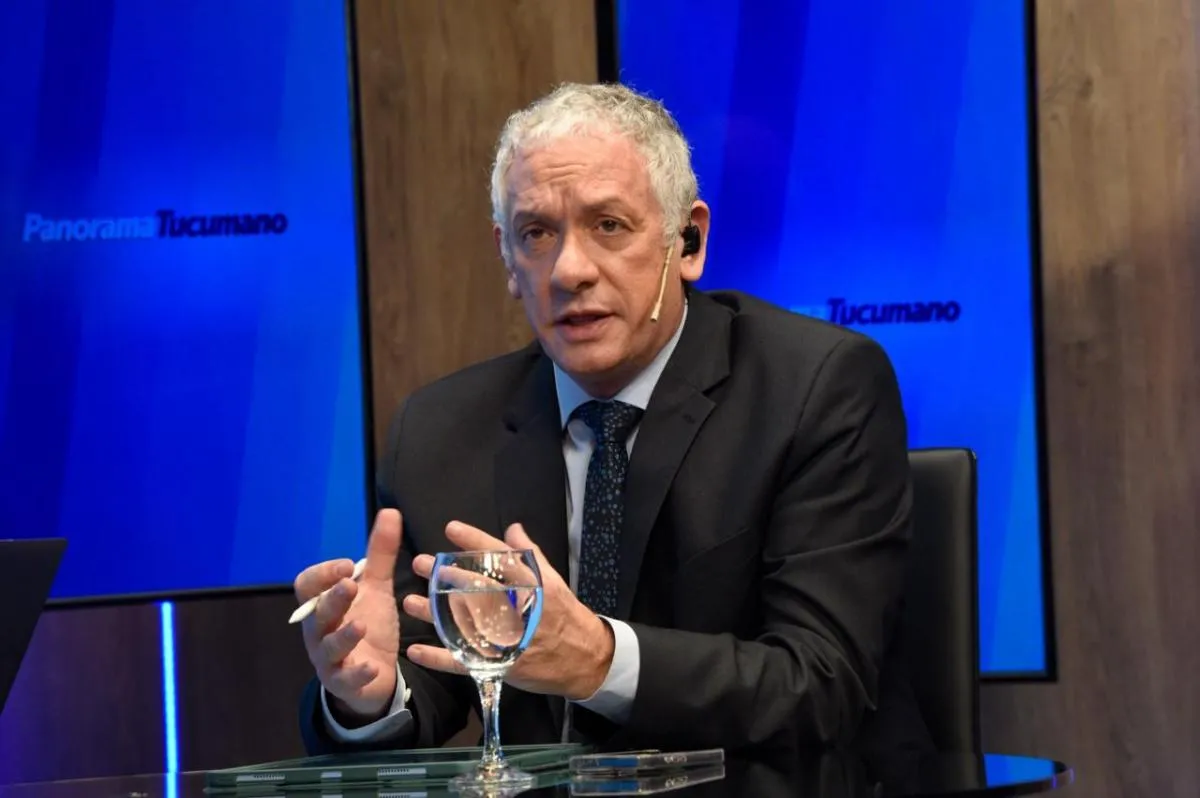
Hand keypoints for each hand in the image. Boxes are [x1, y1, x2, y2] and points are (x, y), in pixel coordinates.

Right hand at [294, 509, 401, 723]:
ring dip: (343, 636)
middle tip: (350, 585)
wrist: (373, 676)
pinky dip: (358, 673)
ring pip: (328, 647)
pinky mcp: (344, 682)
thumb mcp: (376, 589)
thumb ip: (379, 554)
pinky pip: (346, 678)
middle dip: (332, 598)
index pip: (308, 585)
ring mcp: (329, 659)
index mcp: (323, 604)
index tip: (348, 565)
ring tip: (360, 625)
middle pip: (318, 613)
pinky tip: (372, 666)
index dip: (323, 574)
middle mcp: (320, 631)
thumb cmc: (368, 626)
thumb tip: (391, 512)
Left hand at [403, 521, 614, 700]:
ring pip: (464, 624)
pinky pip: (462, 662)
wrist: (583, 660)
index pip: (500, 559)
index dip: (475, 542)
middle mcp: (517, 610)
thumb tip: (513, 528)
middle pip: (477, 589)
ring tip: (411, 601)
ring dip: (434, 613)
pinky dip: (437, 657)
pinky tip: (416, 649)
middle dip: (448, 575)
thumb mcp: (553, 581)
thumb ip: (530, 555)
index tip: (451, 528)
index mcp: (532, 587)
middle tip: (422, 564)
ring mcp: (505, 639)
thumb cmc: (565, 616)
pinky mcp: (498, 665)